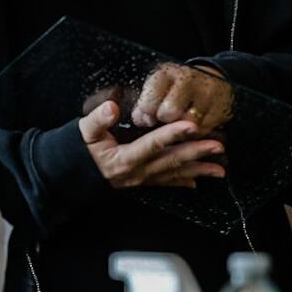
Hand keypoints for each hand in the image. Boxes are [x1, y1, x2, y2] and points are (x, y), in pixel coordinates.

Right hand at [79, 99, 226, 189]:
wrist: (71, 175)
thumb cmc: (79, 150)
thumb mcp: (84, 131)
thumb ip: (98, 119)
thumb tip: (112, 108)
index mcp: (125, 158)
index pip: (153, 144)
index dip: (173, 134)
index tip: (192, 125)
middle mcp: (137, 172)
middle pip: (171, 161)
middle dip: (197, 153)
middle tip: (218, 145)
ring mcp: (141, 179)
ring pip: (174, 175)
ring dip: (199, 171)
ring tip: (220, 169)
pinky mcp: (142, 182)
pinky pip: (166, 183)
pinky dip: (183, 182)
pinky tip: (198, 182)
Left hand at [131, 63, 233, 132]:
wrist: (213, 79)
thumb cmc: (178, 87)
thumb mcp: (158, 87)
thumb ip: (144, 105)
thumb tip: (141, 120)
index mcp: (166, 74)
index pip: (149, 101)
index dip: (147, 114)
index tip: (150, 115)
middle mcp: (187, 80)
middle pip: (169, 112)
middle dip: (165, 119)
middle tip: (167, 117)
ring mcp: (206, 93)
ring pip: (187, 124)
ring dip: (182, 128)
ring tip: (181, 120)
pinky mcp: (220, 108)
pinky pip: (203, 130)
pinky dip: (196, 132)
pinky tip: (194, 124)